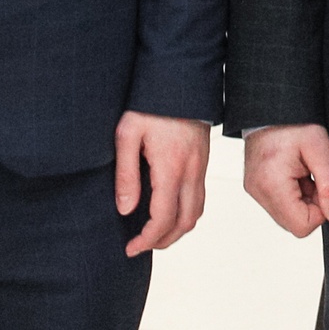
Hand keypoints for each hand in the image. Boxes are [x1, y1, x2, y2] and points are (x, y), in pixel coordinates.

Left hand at [116, 113, 209, 254]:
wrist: (181, 81)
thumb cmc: (150, 105)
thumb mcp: (127, 134)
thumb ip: (126, 174)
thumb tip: (125, 210)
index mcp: (171, 168)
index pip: (163, 219)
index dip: (147, 240)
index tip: (130, 247)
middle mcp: (191, 172)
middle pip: (184, 223)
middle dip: (163, 241)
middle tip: (140, 246)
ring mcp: (201, 167)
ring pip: (196, 213)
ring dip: (177, 230)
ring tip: (153, 234)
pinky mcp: (203, 162)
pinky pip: (199, 198)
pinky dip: (186, 214)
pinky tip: (168, 211)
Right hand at [243, 124, 328, 236]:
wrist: (271, 105)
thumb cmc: (294, 122)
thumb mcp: (320, 149)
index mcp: (272, 184)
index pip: (302, 226)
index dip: (321, 211)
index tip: (323, 185)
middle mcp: (258, 192)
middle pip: (294, 223)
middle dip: (311, 205)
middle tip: (314, 176)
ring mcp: (254, 190)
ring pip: (287, 215)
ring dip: (302, 199)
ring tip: (304, 171)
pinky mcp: (255, 186)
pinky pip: (279, 204)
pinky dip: (292, 193)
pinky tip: (296, 171)